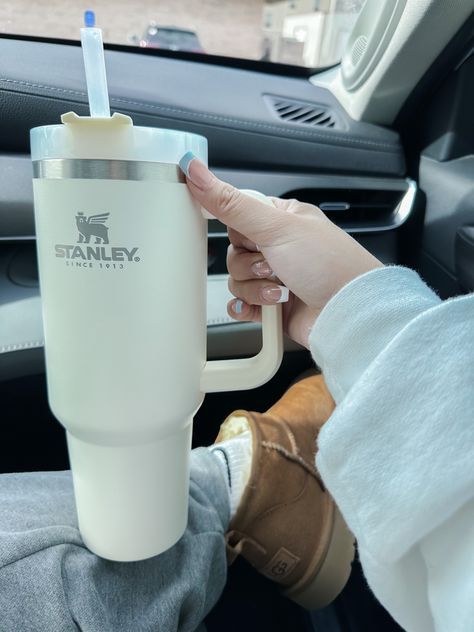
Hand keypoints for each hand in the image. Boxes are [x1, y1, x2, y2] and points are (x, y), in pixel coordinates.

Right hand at [180, 155, 382, 347]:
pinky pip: (241, 304)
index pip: (237, 215)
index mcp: (282, 219)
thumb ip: (231, 203)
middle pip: (233, 251)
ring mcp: (276, 278)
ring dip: (254, 288)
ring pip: (236, 280)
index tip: (241, 234)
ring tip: (280, 290)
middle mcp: (279, 247)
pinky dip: (249, 307)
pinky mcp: (272, 306)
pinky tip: (265, 307)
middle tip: (272, 265)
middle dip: (248, 264)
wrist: (350, 314)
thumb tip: (195, 171)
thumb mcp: (276, 227)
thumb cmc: (329, 264)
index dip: (235, 227)